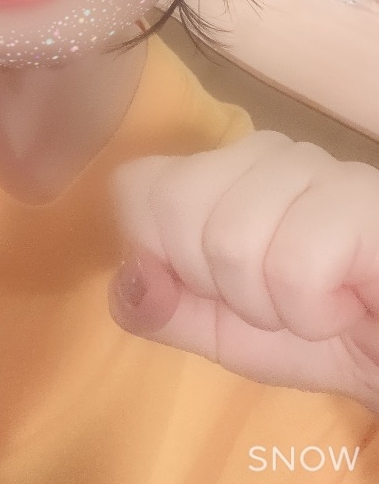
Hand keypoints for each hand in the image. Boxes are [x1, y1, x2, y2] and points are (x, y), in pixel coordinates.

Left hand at [108, 131, 378, 412]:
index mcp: (216, 173)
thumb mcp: (218, 332)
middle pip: (175, 206)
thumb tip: (128, 278)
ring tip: (315, 301)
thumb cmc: (314, 330)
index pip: (136, 184)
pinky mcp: (359, 197)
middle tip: (272, 298)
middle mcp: (259, 151)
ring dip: (272, 307)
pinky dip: (314, 313)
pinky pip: (294, 267)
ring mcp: (312, 165)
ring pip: (231, 239)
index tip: (208, 287)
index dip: (156, 251)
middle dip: (216, 285)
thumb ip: (159, 308)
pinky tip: (348, 302)